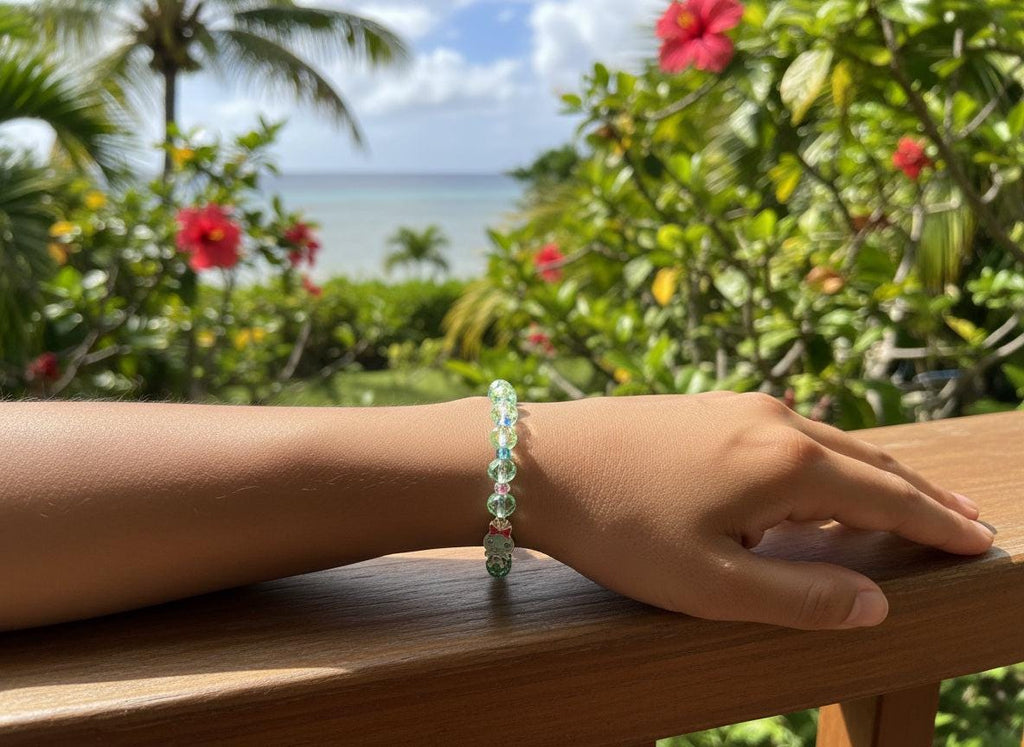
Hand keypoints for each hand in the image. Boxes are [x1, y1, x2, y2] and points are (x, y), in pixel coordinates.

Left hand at [518, 392, 992, 629]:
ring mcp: (738, 407)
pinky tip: (818, 481)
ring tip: (903, 507)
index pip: (889, 499)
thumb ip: (802, 597)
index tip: (981, 543)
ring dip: (872, 477)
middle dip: (919, 497)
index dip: (939, 526)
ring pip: (829, 444)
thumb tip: (877, 604)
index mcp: (789, 464)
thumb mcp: (712, 584)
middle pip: (869, 462)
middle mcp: (775, 421)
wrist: (535, 458)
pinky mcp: (707, 407)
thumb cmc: (619, 527)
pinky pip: (789, 434)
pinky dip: (824, 462)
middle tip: (964, 524)